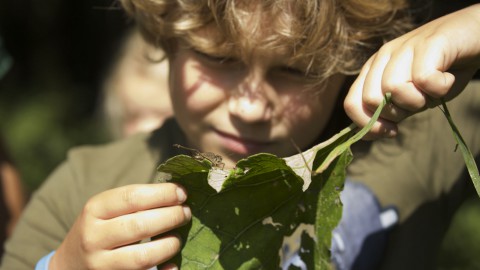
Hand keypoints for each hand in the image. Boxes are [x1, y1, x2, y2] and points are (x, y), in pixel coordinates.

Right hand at [50, 183, 190, 269]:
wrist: (70, 264)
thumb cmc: (99, 228)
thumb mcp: (106, 209)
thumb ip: (135, 200)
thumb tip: (178, 192)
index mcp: (94, 210)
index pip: (133, 197)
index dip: (163, 194)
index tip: (182, 193)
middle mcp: (94, 237)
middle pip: (141, 225)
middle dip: (171, 217)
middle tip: (186, 213)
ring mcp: (101, 264)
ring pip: (144, 257)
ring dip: (170, 245)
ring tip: (178, 237)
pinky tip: (173, 264)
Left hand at [344, 4, 479, 138]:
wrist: (474, 40)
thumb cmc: (441, 72)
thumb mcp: (409, 98)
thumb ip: (389, 112)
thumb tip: (369, 134)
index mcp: (372, 70)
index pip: (352, 104)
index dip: (369, 126)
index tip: (392, 131)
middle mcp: (383, 57)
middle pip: (371, 100)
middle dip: (396, 113)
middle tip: (418, 103)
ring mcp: (404, 47)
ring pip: (394, 89)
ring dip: (419, 100)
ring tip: (434, 88)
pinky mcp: (429, 43)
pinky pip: (424, 79)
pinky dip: (440, 88)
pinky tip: (447, 78)